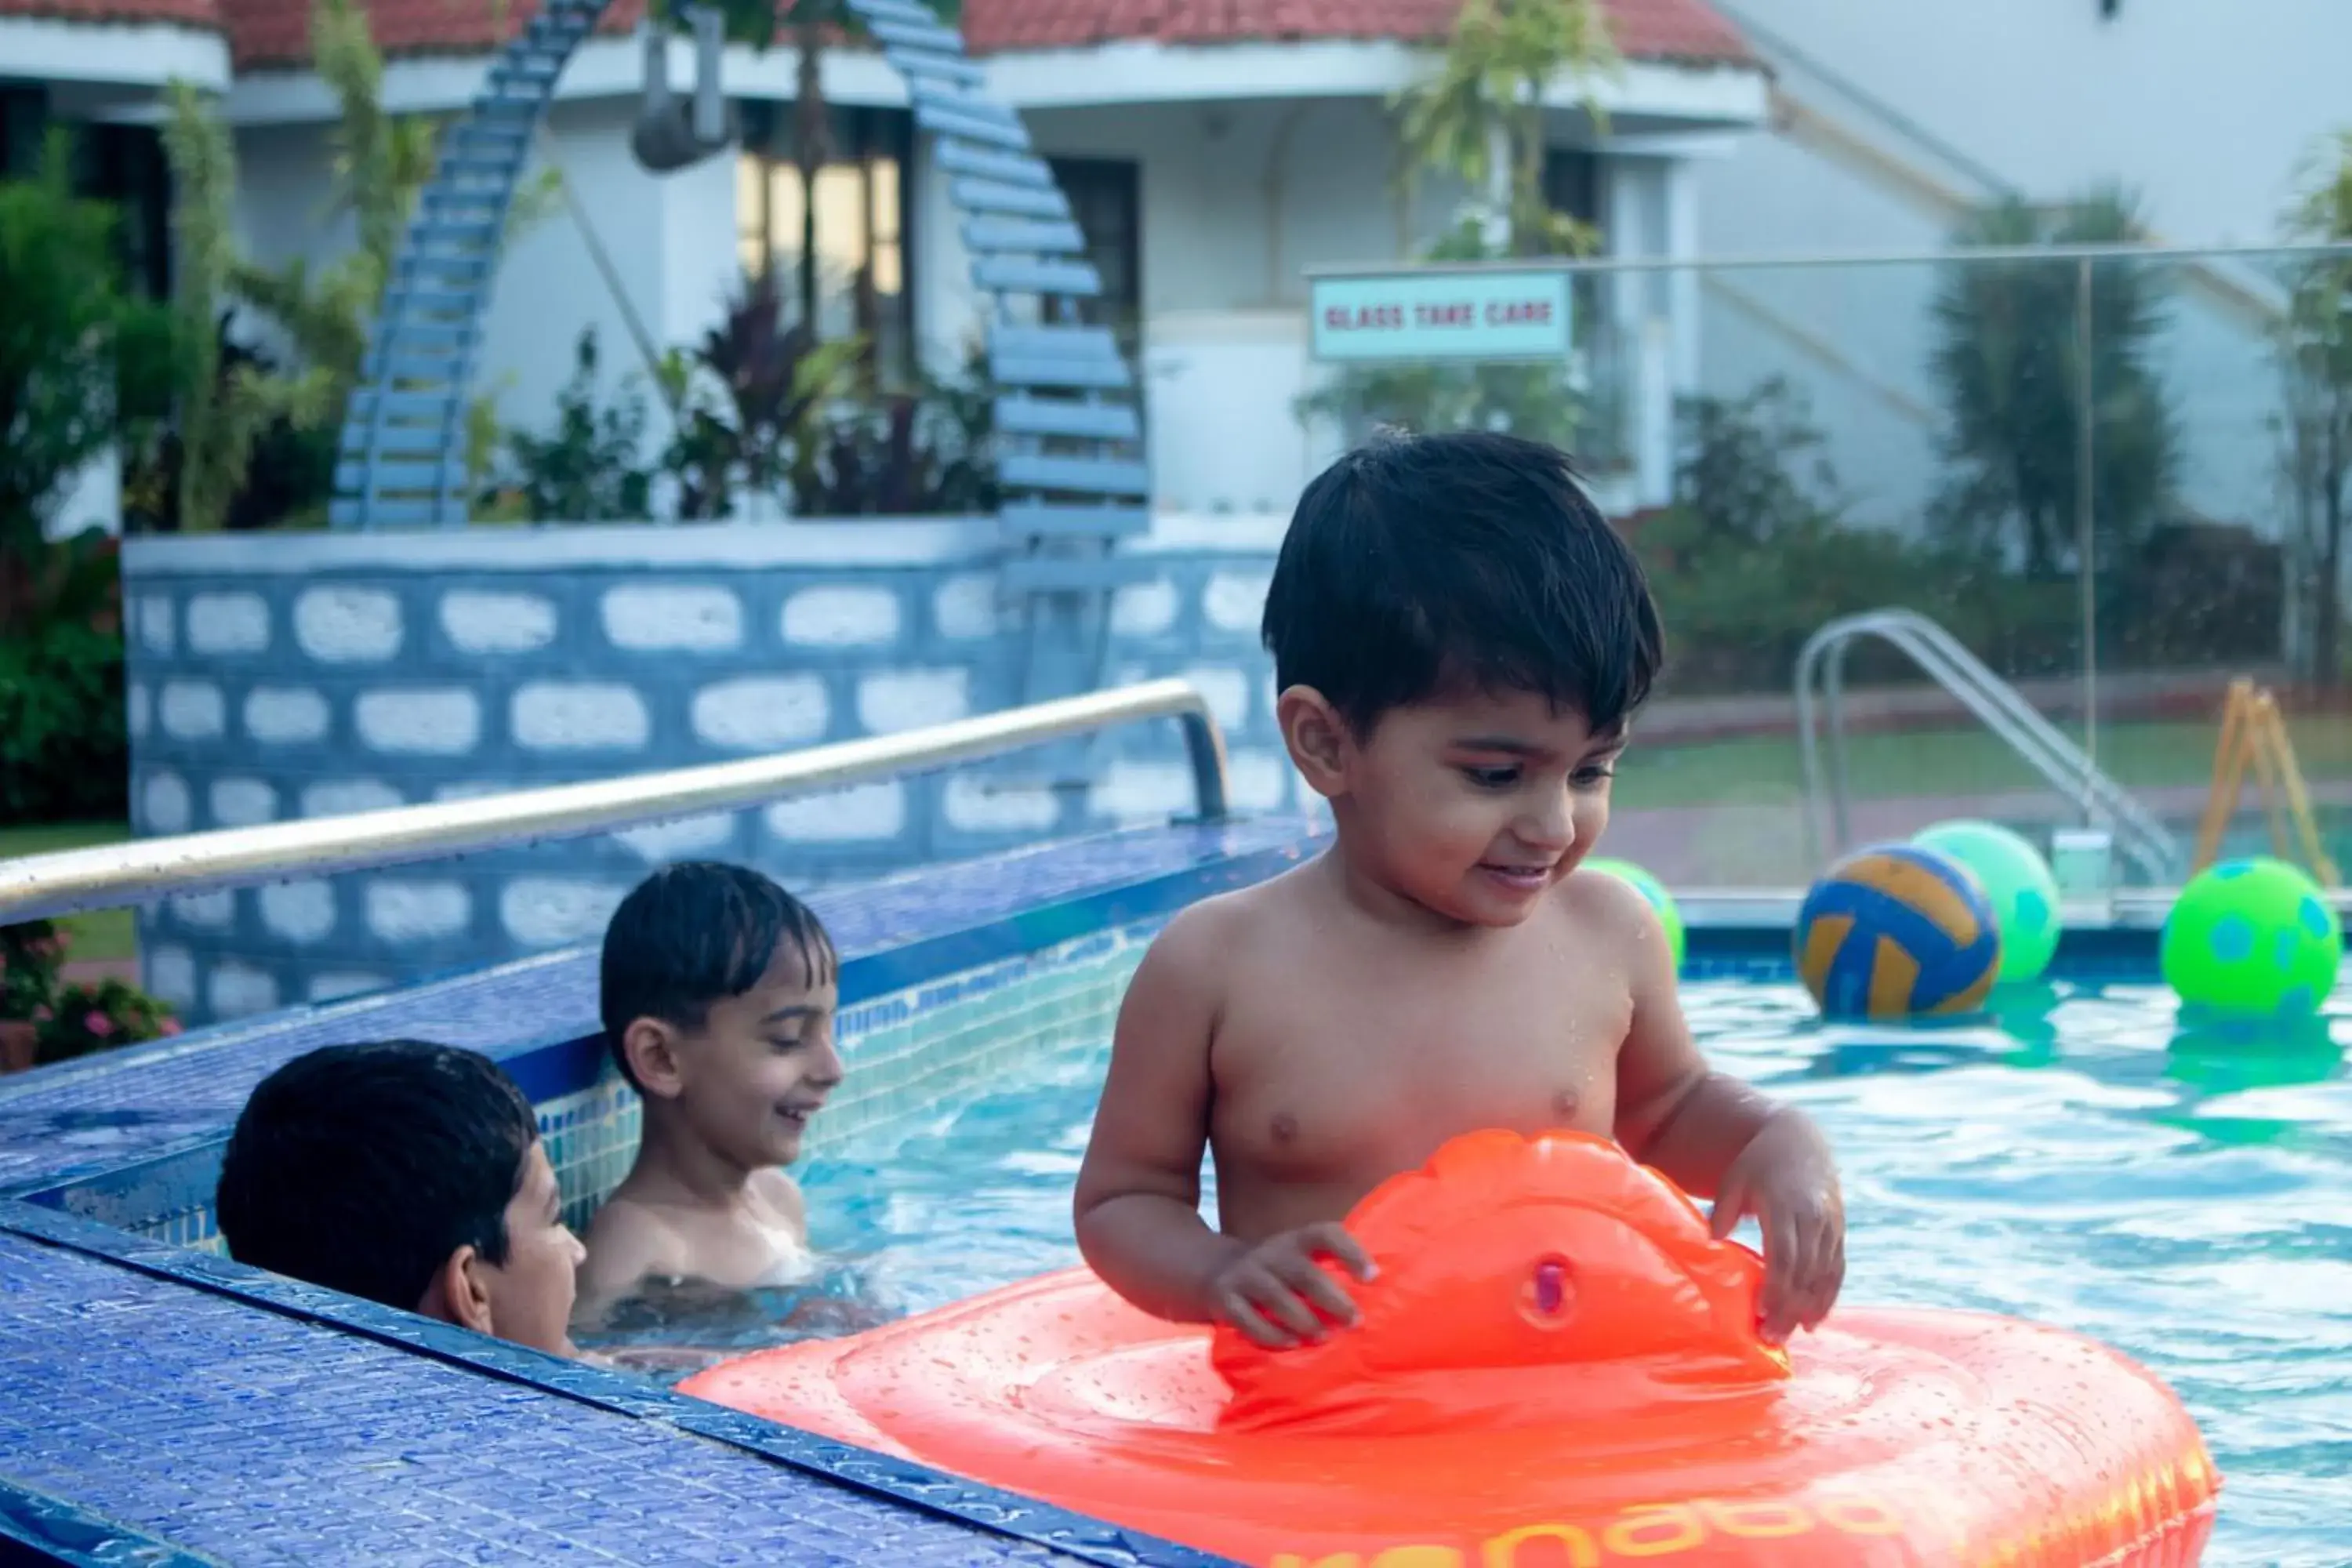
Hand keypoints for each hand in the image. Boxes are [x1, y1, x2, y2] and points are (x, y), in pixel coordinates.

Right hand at [1207, 1223, 1376, 1349]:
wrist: (1213, 1271)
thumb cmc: (1278, 1271)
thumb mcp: (1300, 1258)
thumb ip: (1330, 1268)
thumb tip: (1381, 1293)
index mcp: (1296, 1241)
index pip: (1325, 1234)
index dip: (1350, 1252)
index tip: (1373, 1277)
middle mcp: (1271, 1254)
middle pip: (1303, 1272)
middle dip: (1331, 1298)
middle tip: (1354, 1321)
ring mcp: (1246, 1275)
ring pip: (1275, 1295)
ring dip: (1302, 1319)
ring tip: (1323, 1338)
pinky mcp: (1225, 1299)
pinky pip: (1246, 1318)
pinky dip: (1270, 1333)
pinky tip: (1290, 1345)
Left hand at [1708, 1111, 1844, 1343]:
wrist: (1799, 1140)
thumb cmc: (1757, 1163)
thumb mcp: (1734, 1178)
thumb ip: (1724, 1209)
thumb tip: (1712, 1241)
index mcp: (1786, 1205)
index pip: (1784, 1254)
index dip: (1776, 1286)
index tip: (1762, 1312)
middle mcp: (1814, 1217)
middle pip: (1804, 1271)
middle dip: (1789, 1307)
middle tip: (1771, 1338)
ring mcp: (1831, 1226)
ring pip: (1824, 1275)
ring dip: (1809, 1308)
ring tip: (1789, 1335)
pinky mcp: (1839, 1232)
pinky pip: (1837, 1270)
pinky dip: (1828, 1297)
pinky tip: (1814, 1321)